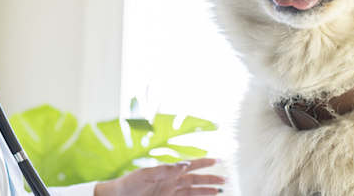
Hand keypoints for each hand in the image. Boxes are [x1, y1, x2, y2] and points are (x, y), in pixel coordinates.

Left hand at [94, 158, 225, 195]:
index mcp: (167, 172)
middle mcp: (171, 182)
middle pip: (195, 180)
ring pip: (193, 191)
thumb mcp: (145, 174)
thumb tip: (184, 164)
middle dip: (210, 179)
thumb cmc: (127, 185)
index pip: (190, 166)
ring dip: (206, 191)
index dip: (204, 163)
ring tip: (220, 191)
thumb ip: (165, 170)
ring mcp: (169, 193)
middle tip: (225, 180)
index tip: (218, 161)